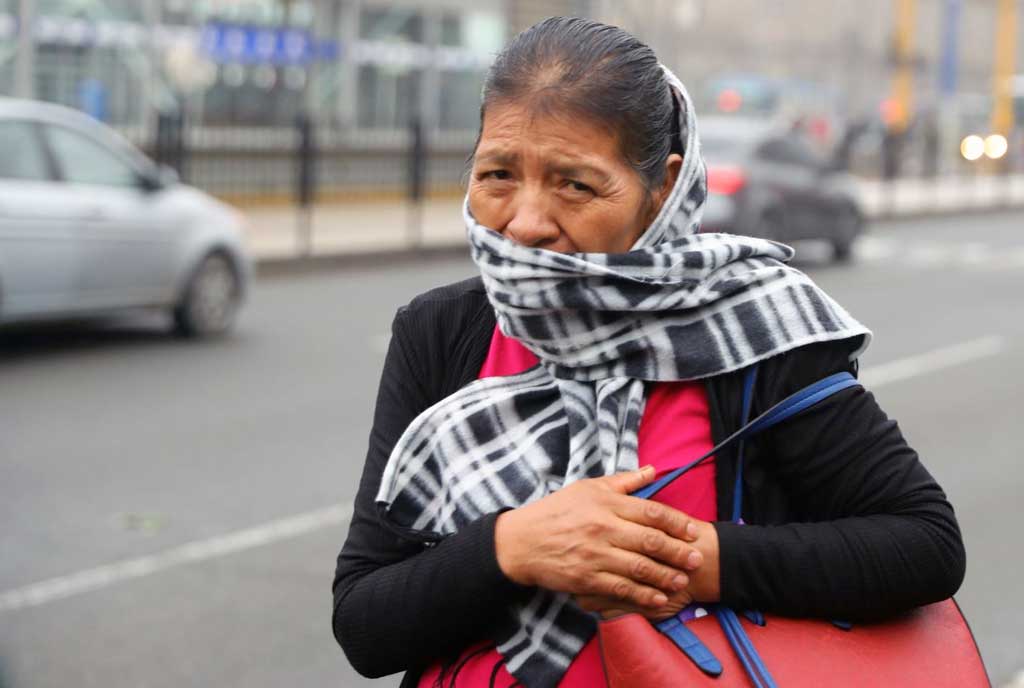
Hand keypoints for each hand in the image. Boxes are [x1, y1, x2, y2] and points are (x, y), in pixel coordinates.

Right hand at [494, 465, 704, 609]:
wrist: (521, 541)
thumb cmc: (556, 511)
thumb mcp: (587, 488)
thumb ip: (623, 482)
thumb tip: (652, 471)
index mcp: (606, 504)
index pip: (650, 511)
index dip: (675, 522)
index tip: (691, 531)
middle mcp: (603, 528)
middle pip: (651, 541)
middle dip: (678, 552)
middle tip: (697, 559)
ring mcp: (595, 555)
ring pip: (640, 568)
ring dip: (666, 576)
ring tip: (682, 581)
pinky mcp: (586, 578)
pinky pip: (621, 589)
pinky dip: (643, 596)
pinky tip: (658, 600)